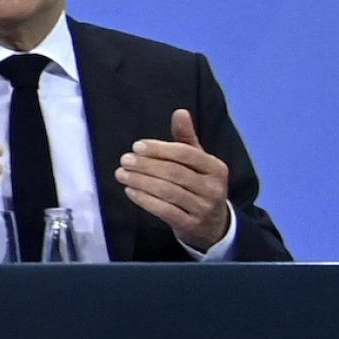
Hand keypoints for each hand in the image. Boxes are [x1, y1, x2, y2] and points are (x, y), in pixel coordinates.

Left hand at [117, 108, 232, 251]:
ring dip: (141, 181)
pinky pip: (165, 211)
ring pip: (168, 192)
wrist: (214, 226)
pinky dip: (145, 200)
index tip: (136, 146)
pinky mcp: (191, 226)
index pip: (186, 154)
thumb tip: (180, 112)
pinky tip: (130, 191)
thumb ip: (186, 138)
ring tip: (122, 174)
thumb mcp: (198, 161)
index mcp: (216, 168)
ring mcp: (204, 209)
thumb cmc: (200, 184)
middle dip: (146, 165)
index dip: (160, 149)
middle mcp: (214, 189)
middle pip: (175, 172)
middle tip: (124, 160)